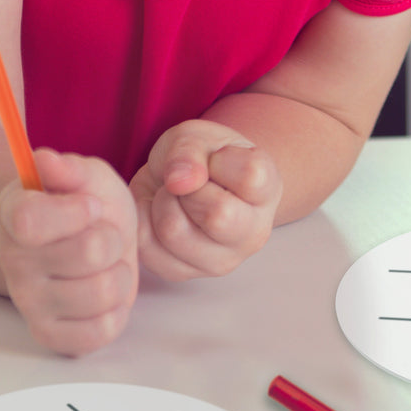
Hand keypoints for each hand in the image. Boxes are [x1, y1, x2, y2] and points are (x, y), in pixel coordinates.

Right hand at [0, 148, 138, 355]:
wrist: (91, 240)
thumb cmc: (87, 206)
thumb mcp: (88, 177)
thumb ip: (70, 169)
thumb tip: (45, 160)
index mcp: (15, 214)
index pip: (31, 220)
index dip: (75, 212)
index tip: (91, 206)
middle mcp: (14, 261)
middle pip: (89, 253)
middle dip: (113, 239)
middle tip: (103, 236)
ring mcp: (30, 302)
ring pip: (103, 292)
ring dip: (120, 274)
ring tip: (107, 264)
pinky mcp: (52, 333)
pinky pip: (102, 331)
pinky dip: (117, 311)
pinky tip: (106, 293)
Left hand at [130, 120, 281, 280]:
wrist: (187, 184)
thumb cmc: (201, 158)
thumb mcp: (197, 137)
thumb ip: (190, 151)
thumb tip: (180, 182)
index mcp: (267, 191)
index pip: (250, 176)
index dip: (221, 160)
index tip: (215, 159)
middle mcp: (253, 233)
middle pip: (218, 215)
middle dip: (189, 188)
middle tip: (188, 182)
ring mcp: (221, 260)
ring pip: (174, 232)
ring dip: (161, 202)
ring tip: (173, 196)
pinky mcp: (184, 273)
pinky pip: (146, 247)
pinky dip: (142, 219)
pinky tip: (157, 211)